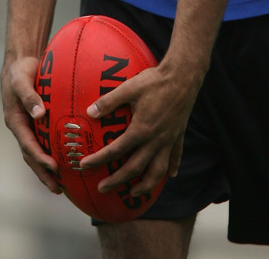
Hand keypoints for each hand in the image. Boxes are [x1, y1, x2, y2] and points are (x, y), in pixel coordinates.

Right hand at [1, 55, 62, 193]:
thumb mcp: (21, 82)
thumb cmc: (20, 72)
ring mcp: (28, 126)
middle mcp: (22, 128)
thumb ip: (29, 96)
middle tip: (58, 189)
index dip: (40, 158)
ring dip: (47, 169)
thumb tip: (39, 113)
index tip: (54, 167)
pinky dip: (51, 153)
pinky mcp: (36, 122)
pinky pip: (43, 141)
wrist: (19, 63)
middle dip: (43, 173)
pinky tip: (65, 160)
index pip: (28, 145)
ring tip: (62, 185)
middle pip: (31, 156)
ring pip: (37, 152)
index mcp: (15, 121)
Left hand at [79, 62, 198, 196]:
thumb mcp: (129, 88)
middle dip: (117, 180)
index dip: (98, 159)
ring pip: (158, 170)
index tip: (85, 165)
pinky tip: (170, 175)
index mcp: (141, 130)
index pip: (116, 150)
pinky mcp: (178, 134)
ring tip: (135, 192)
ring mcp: (169, 139)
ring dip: (146, 184)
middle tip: (103, 188)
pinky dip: (172, 167)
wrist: (184, 76)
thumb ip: (109, 101)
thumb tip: (89, 112)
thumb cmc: (155, 81)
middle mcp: (155, 140)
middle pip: (135, 168)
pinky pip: (175, 156)